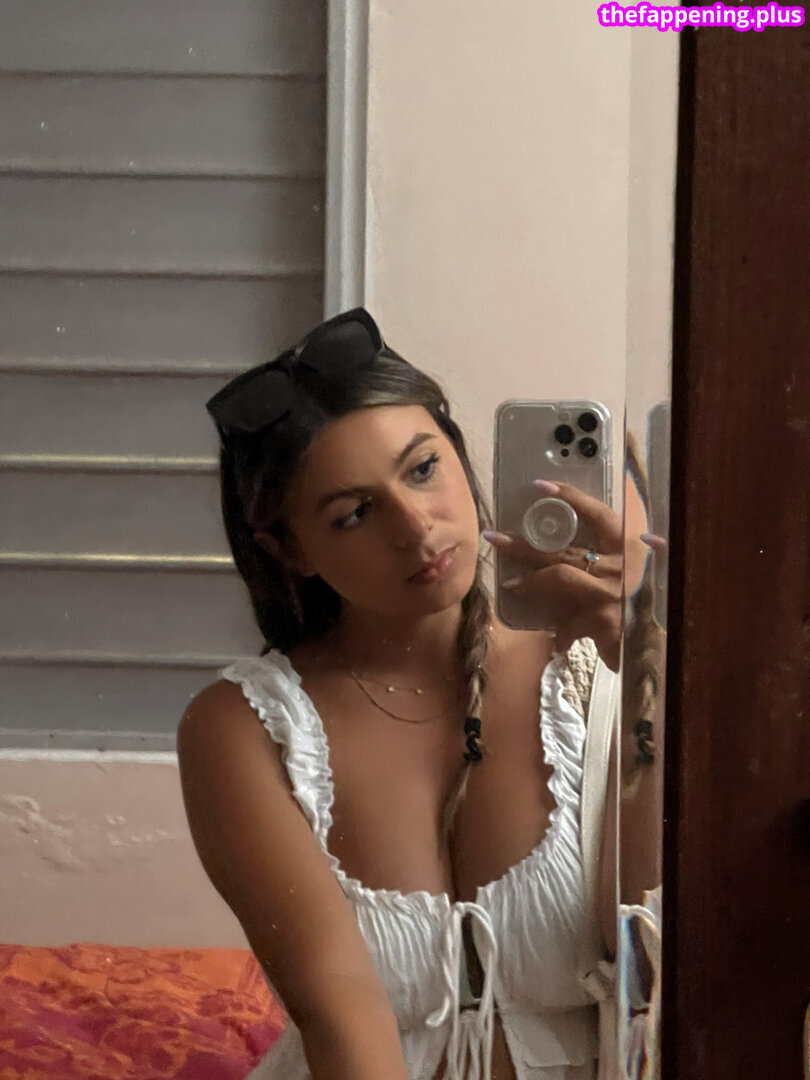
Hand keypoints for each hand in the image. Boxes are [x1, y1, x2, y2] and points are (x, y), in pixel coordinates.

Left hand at [484, 480, 646, 672]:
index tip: (541, 485)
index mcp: (629, 545)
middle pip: (561, 550)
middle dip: (523, 545)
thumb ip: (638, 543)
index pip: (596, 513)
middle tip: (494, 538)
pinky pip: (572, 628)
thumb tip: (627, 520)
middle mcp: (617, 566)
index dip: (570, 497)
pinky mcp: (604, 625)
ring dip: (531, 583)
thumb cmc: (663, 594)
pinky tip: (556, 641)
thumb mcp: (655, 561)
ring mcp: (608, 596)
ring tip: (510, 585)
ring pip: (559, 580)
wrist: (677, 634)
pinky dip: (563, 635)